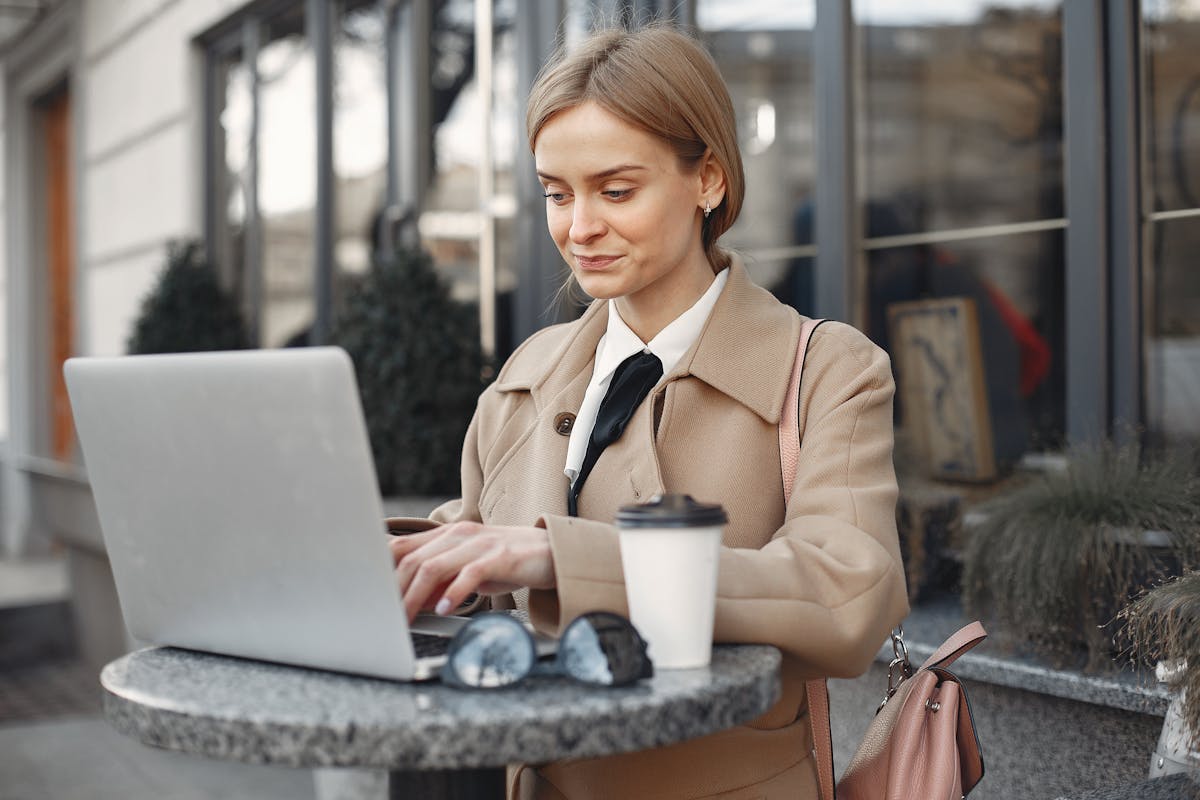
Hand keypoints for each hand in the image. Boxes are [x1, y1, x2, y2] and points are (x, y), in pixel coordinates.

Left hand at [388, 522, 555, 621]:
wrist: (550, 551)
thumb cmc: (506, 562)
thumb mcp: (467, 569)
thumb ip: (440, 581)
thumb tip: (413, 601)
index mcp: (446, 536)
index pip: (401, 547)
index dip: (380, 571)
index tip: (369, 597)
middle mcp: (458, 535)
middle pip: (411, 560)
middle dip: (393, 592)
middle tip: (385, 618)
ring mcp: (478, 544)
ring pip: (433, 567)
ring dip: (414, 596)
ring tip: (406, 618)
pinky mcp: (499, 557)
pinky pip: (470, 574)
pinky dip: (453, 593)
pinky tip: (445, 610)